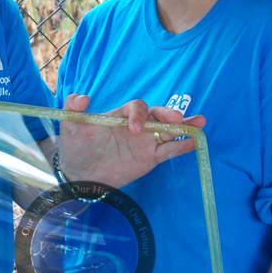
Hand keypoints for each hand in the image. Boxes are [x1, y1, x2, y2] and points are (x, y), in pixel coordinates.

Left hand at [58, 95, 205, 187]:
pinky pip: (168, 151)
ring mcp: (144, 143)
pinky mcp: (149, 159)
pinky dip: (181, 147)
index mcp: (121, 116)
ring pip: (168, 131)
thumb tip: (82, 98)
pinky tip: (193, 142)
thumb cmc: (76, 147)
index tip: (135, 129)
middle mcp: (136, 126)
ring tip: (200, 123)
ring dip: (184, 126)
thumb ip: (74, 108)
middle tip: (178, 118)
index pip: (137, 108)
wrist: (78, 174)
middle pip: (158, 115)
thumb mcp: (71, 126)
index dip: (139, 114)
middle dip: (168, 114)